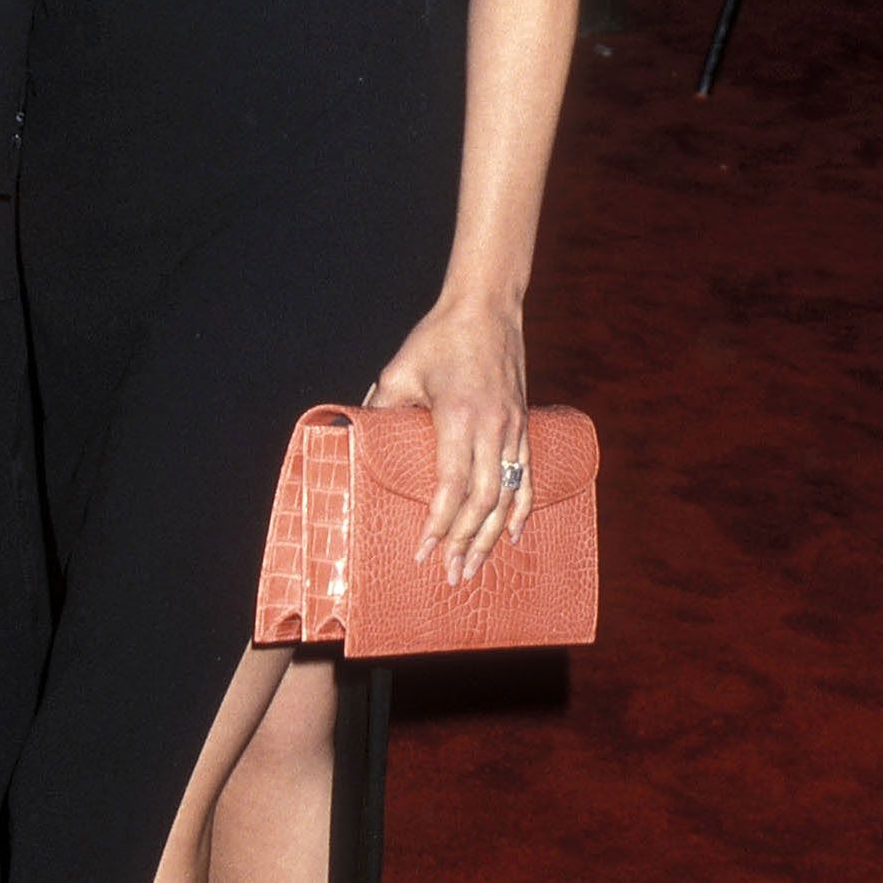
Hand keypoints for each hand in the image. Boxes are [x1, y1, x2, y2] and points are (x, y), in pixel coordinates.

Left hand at [369, 296, 529, 585]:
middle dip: (464, 543)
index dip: (438, 524)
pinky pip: (526, 476)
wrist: (487, 308)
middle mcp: (491, 429)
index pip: (452, 486)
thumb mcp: (400, 370)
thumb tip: (355, 439)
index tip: (423, 550)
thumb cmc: (438, 338)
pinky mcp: (524, 425)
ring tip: (475, 566)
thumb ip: (381, 408)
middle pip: (482, 502)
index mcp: (458, 417)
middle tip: (450, 574)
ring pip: (507, 496)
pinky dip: (521, 509)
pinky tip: (513, 533)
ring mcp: (512, 429)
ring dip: (491, 536)